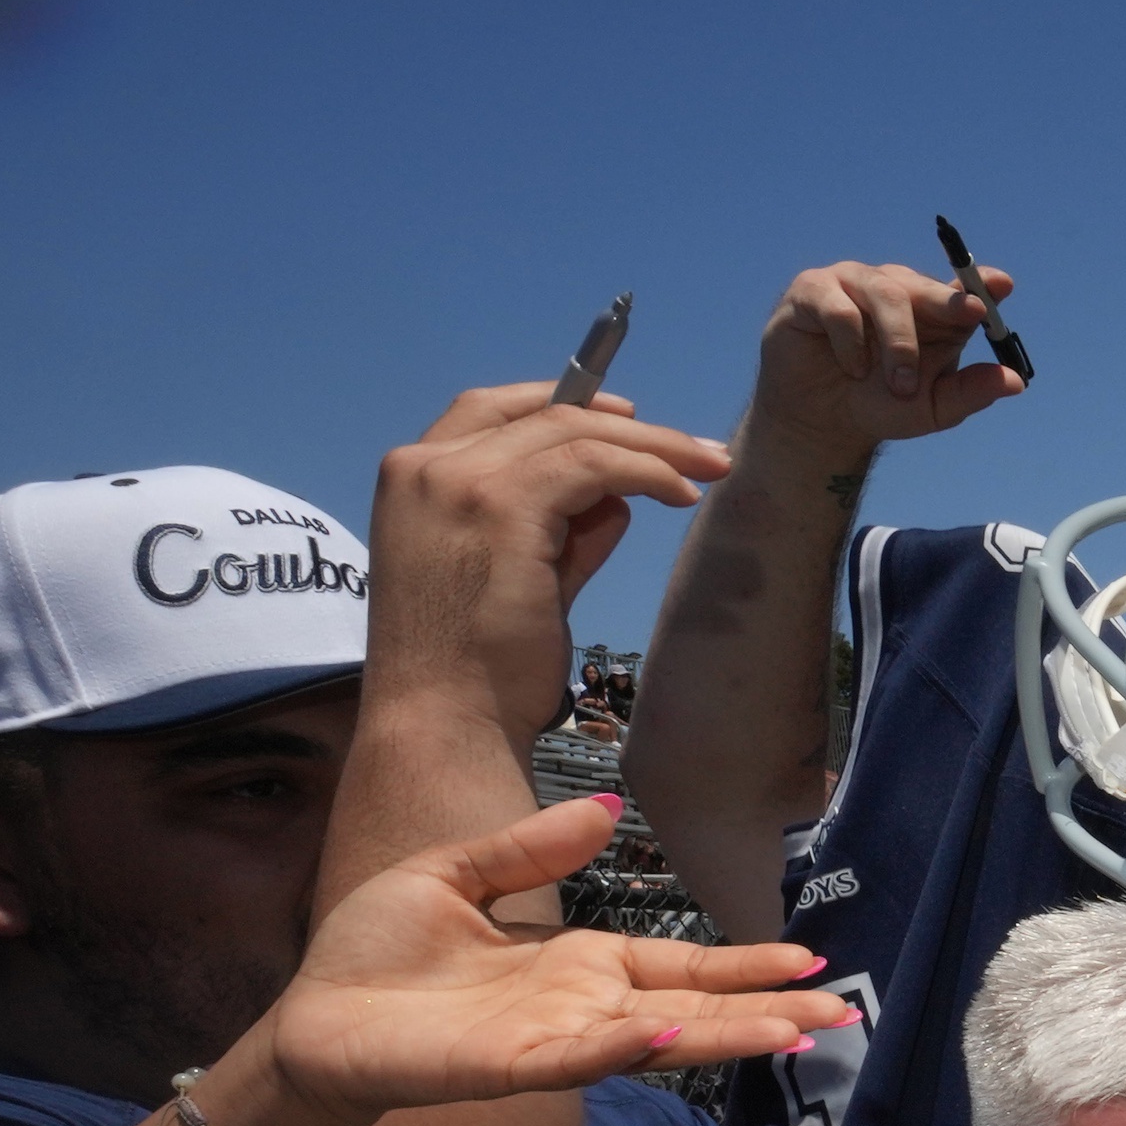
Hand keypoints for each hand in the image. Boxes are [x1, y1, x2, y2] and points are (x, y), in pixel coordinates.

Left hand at [265, 797, 858, 1124]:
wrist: (311, 1016)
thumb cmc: (377, 954)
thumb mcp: (456, 873)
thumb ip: (531, 847)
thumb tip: (609, 810)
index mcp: (578, 963)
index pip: (681, 964)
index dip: (742, 962)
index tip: (807, 958)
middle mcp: (582, 1007)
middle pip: (694, 1007)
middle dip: (767, 1009)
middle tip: (841, 1011)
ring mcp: (554, 1040)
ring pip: (658, 1039)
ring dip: (724, 1036)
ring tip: (793, 1033)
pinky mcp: (511, 1066)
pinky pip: (580, 1057)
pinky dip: (625, 1049)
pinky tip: (669, 1036)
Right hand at [362, 385, 730, 746]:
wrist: (447, 722)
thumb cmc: (479, 671)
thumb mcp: (524, 581)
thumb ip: (564, 535)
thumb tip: (616, 501)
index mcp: (415, 480)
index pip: (491, 412)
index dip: (560, 403)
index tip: (626, 417)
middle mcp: (426, 467)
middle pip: (543, 416)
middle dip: (630, 427)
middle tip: (697, 450)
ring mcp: (458, 480)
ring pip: (575, 433)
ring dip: (654, 447)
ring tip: (710, 469)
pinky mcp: (500, 504)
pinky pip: (591, 464)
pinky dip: (646, 470)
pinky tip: (682, 493)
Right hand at [750, 260, 1027, 464]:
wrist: (824, 421)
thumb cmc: (883, 405)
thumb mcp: (933, 408)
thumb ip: (971, 392)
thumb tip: (1015, 382)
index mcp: (932, 310)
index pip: (961, 287)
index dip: (980, 283)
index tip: (1001, 285)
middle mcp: (895, 286)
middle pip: (925, 286)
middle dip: (948, 305)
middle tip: (971, 318)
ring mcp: (853, 282)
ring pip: (886, 294)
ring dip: (899, 343)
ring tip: (897, 385)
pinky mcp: (813, 290)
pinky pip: (839, 307)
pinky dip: (852, 344)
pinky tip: (854, 369)